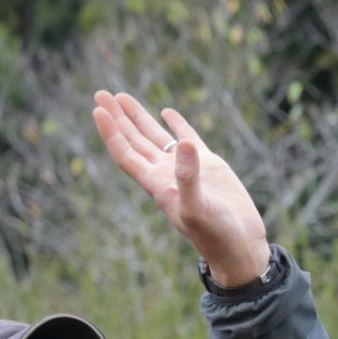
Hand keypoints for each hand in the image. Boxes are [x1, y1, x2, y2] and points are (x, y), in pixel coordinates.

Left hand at [90, 91, 270, 287]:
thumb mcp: (198, 208)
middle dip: (118, 118)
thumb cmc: (215, 234)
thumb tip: (185, 144)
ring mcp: (186, 168)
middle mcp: (166, 174)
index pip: (126, 154)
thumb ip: (188, 177)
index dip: (111, 133)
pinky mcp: (208, 165)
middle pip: (134, 141)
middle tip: (101, 93)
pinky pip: (186, 138)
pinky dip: (176, 124)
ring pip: (155, 137)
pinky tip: (166, 112)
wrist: (240, 245)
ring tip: (121, 97)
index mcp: (157, 184)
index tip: (98, 109)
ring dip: (138, 117)